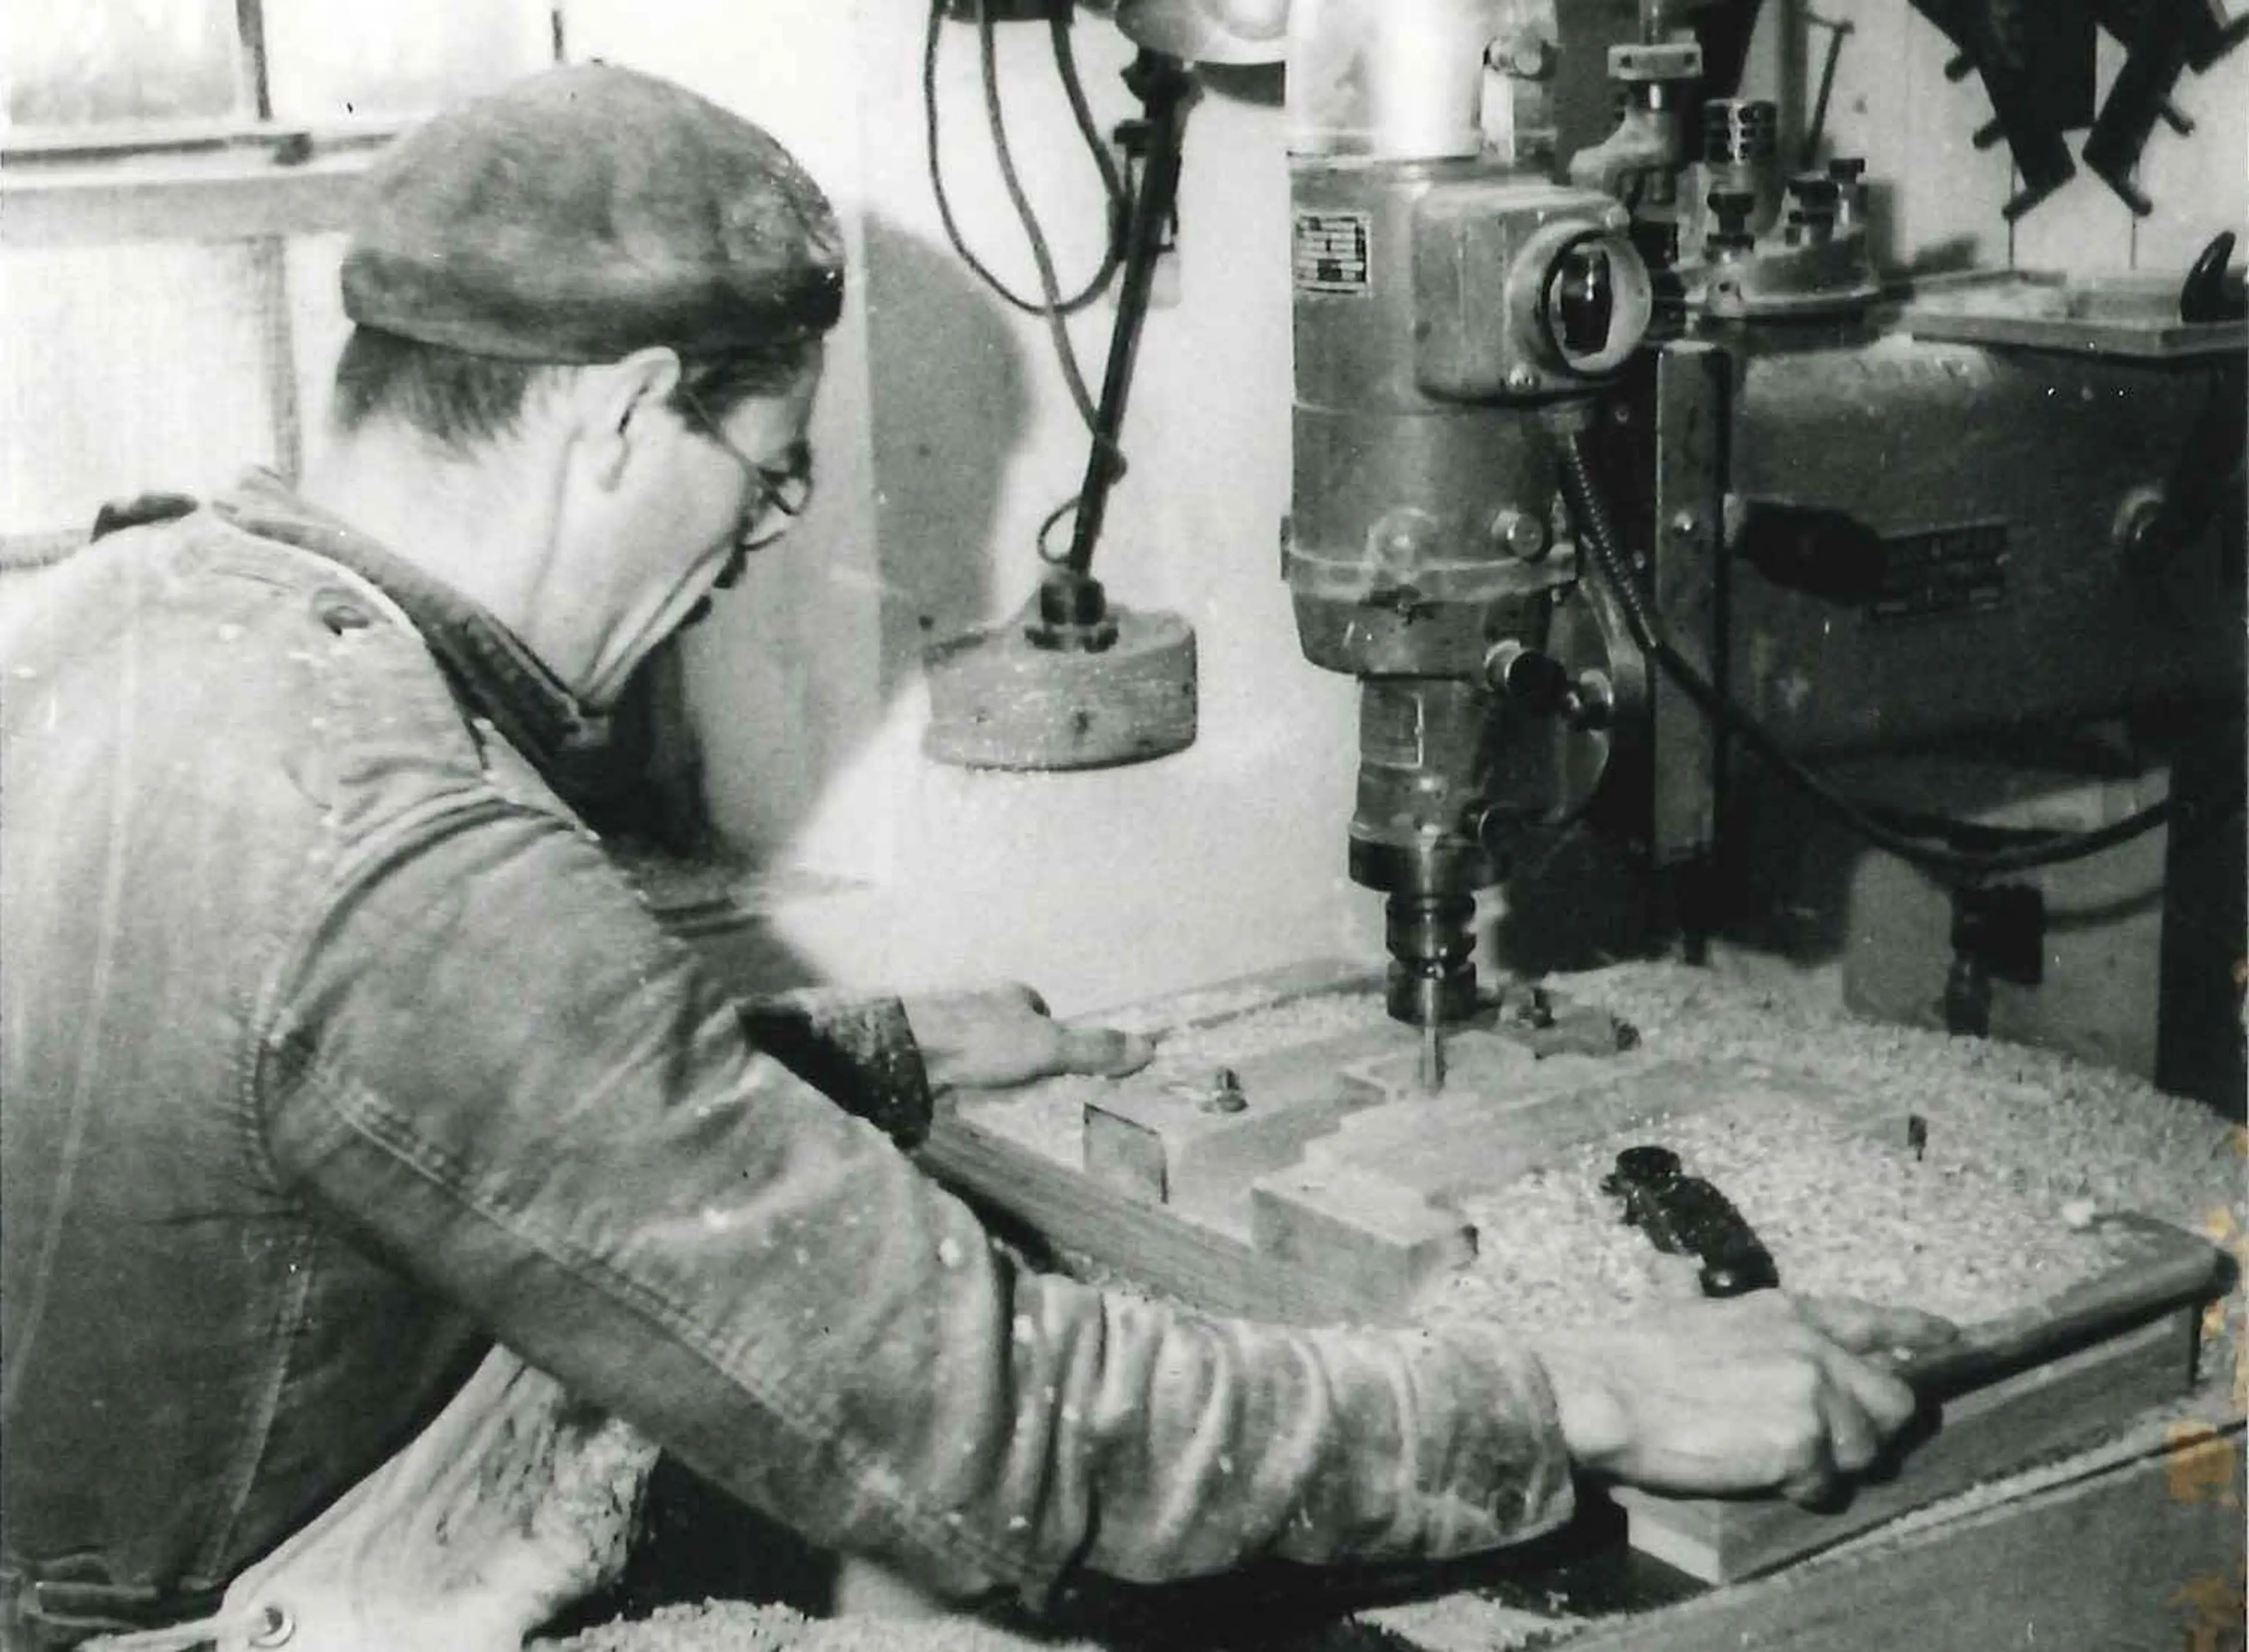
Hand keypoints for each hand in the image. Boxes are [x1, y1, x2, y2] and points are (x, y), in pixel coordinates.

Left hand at [903, 983, 1154, 1093]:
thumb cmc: (980, 1041)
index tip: (1062, 1069)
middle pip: (1014, 1034)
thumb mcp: (1046, 1047)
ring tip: (1003, 1104)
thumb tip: (1148, 1047)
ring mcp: (952, 1032)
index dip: (1056, 1039)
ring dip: (993, 1075)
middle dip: (1024, 1059)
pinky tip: (969, 1104)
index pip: (1042, 1013)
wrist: (906, 1055)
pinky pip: (959, 1071)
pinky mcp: (929, 1056)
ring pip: (984, 1054)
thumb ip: (1092, 1049)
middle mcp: (982, 1007)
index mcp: (1011, 996)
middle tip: (1035, 1093)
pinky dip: (967, 1085)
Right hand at [1530, 1292, 1957, 1505]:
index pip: (1871, 1320)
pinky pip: (1827, 1484)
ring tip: (1788, 1464)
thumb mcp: (1671, 1304)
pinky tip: (1772, 1480)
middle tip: (1832, 1445)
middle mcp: (1811, 1348)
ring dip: (1831, 1465)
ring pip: (1864, 1449)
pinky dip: (1804, 1491)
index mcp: (1786, 1312)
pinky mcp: (1801, 1444)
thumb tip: (1671, 1266)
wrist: (1609, 1393)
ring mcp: (1811, 1396)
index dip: (1914, 1331)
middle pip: (1890, 1399)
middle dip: (1869, 1427)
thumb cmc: (1631, 1351)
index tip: (1946, 1337)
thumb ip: (1687, 1286)